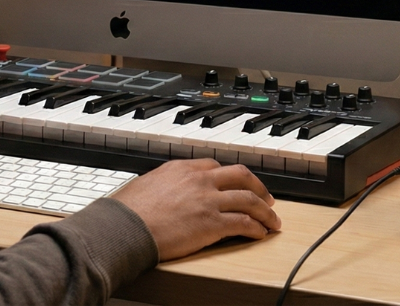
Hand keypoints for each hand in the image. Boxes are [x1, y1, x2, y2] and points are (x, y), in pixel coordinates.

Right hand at [111, 159, 280, 260]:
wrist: (127, 226)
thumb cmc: (129, 210)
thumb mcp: (147, 185)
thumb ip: (164, 185)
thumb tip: (164, 192)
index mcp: (182, 168)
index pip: (215, 166)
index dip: (230, 176)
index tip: (236, 183)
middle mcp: (199, 180)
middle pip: (240, 175)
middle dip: (258, 186)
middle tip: (266, 197)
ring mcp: (208, 200)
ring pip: (249, 199)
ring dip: (265, 210)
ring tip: (272, 220)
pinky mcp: (212, 223)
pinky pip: (244, 223)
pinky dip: (257, 228)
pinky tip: (260, 233)